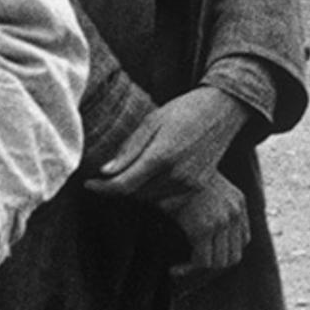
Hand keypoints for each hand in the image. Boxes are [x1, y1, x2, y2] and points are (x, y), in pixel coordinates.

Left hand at [90, 84, 246, 201]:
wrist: (222, 111)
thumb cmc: (183, 110)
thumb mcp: (151, 122)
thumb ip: (129, 150)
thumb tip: (106, 172)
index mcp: (162, 155)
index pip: (124, 184)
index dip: (102, 188)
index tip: (88, 184)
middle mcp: (177, 175)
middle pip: (135, 193)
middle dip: (118, 186)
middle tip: (108, 173)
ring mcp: (190, 184)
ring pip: (150, 198)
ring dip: (136, 189)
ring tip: (132, 170)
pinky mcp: (198, 187)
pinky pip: (166, 198)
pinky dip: (153, 191)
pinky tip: (152, 175)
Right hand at [165, 172, 250, 273]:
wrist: (162, 163)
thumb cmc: (174, 176)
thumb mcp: (200, 186)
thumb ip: (209, 205)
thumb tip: (198, 228)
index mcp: (238, 201)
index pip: (242, 241)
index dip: (225, 254)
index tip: (203, 260)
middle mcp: (234, 211)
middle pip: (234, 255)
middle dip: (212, 269)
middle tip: (190, 273)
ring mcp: (221, 219)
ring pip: (220, 262)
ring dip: (200, 274)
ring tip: (180, 273)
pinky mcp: (203, 227)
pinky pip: (203, 261)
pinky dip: (189, 270)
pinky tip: (174, 270)